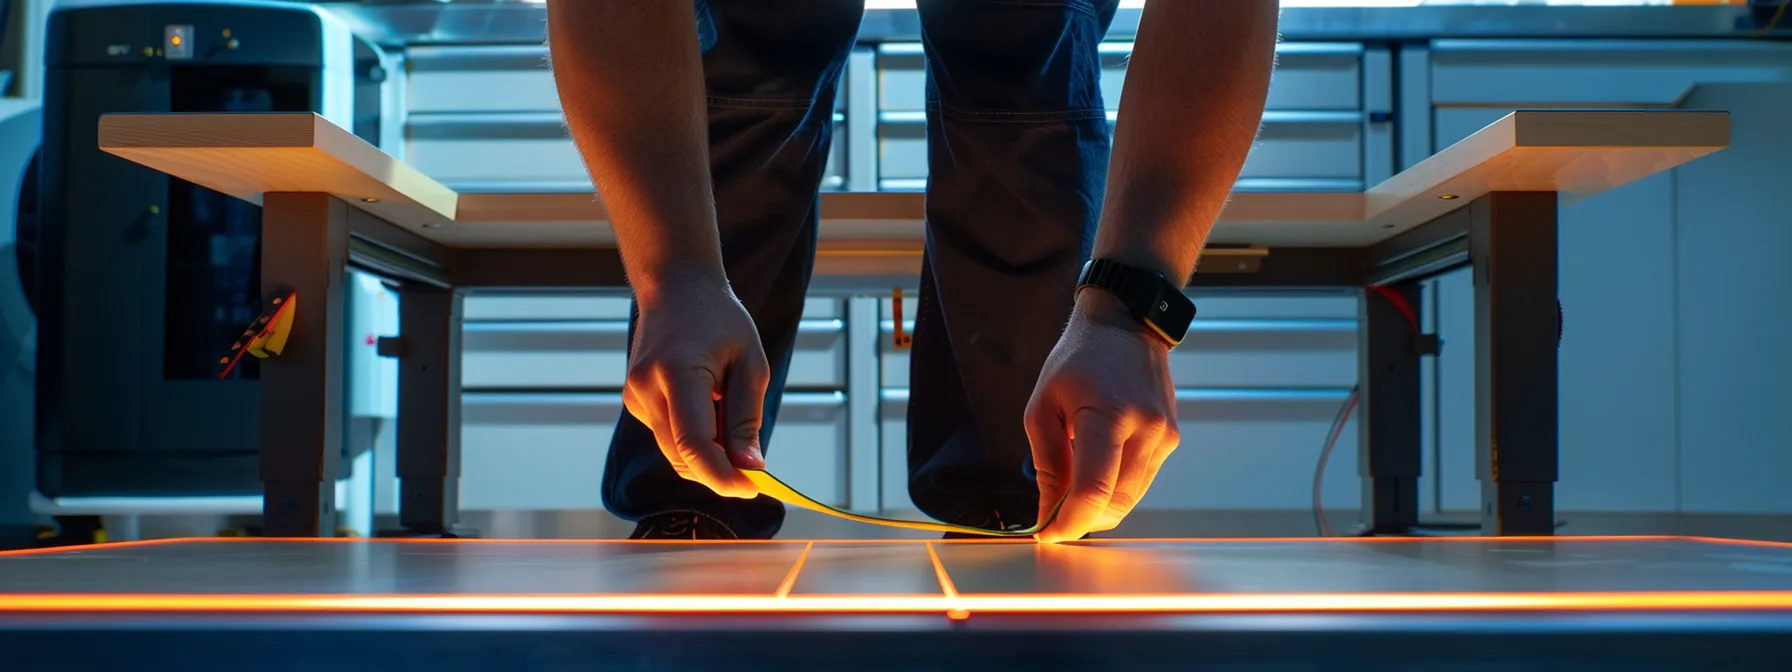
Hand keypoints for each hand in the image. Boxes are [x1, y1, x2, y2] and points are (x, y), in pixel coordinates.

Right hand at [623, 268, 767, 498]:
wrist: (675, 287)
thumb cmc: (719, 319)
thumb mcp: (750, 364)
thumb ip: (747, 419)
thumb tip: (750, 468)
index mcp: (677, 373)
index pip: (694, 444)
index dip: (723, 475)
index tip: (754, 487)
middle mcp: (646, 389)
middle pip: (682, 457)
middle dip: (720, 470)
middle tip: (755, 466)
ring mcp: (634, 397)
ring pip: (674, 453)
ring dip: (707, 454)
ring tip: (731, 418)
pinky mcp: (634, 402)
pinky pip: (668, 437)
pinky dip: (693, 438)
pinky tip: (710, 407)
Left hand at [1025, 289, 1180, 542]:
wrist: (1127, 324)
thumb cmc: (1079, 359)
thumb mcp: (1044, 406)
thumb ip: (1047, 464)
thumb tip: (1048, 513)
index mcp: (1110, 415)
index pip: (1094, 489)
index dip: (1069, 522)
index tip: (1047, 533)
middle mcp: (1147, 429)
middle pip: (1115, 504)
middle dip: (1082, 519)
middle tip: (1053, 515)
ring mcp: (1164, 437)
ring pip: (1129, 500)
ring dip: (1098, 507)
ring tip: (1070, 486)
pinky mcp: (1171, 441)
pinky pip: (1139, 482)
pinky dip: (1114, 489)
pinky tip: (1094, 469)